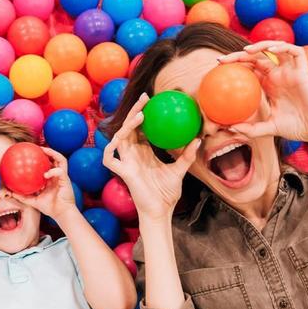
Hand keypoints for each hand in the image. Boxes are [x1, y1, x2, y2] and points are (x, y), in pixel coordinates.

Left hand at [13, 147, 75, 221]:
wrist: (62, 214)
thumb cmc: (50, 207)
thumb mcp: (33, 201)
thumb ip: (23, 196)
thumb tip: (10, 193)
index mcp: (52, 178)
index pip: (49, 164)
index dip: (43, 157)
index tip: (33, 153)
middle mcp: (57, 175)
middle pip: (56, 159)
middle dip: (49, 151)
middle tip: (39, 147)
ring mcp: (63, 177)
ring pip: (61, 160)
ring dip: (54, 154)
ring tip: (44, 150)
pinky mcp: (66, 180)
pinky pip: (60, 171)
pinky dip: (53, 171)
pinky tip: (46, 174)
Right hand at [103, 93, 200, 220]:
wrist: (160, 210)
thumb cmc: (167, 193)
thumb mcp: (180, 169)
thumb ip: (187, 155)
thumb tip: (198, 139)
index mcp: (143, 152)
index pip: (140, 128)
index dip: (142, 113)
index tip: (152, 100)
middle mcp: (132, 154)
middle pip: (128, 128)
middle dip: (134, 111)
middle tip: (145, 98)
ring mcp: (125, 162)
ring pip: (118, 138)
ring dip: (127, 125)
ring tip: (141, 115)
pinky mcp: (122, 172)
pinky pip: (109, 157)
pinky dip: (110, 147)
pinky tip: (121, 138)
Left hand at [219, 41, 307, 146]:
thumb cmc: (297, 127)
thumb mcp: (269, 128)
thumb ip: (251, 129)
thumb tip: (230, 129)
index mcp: (269, 84)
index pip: (249, 69)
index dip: (235, 65)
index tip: (217, 69)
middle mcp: (279, 75)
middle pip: (257, 57)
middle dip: (239, 55)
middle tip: (221, 60)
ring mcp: (291, 71)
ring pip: (275, 49)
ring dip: (260, 46)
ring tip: (244, 52)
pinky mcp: (304, 70)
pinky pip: (295, 52)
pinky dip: (283, 47)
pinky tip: (270, 50)